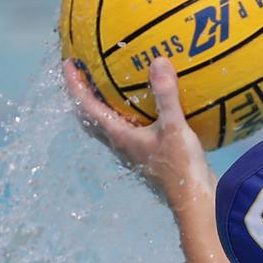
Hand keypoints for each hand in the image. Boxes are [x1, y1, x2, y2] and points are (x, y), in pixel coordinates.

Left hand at [63, 55, 212, 208]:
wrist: (193, 202)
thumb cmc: (181, 169)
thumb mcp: (175, 128)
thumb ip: (166, 95)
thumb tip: (159, 61)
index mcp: (119, 137)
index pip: (87, 108)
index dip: (75, 85)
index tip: (68, 63)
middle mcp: (120, 145)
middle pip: (90, 120)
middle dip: (82, 97)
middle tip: (81, 76)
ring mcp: (133, 153)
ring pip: (107, 127)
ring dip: (101, 108)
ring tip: (107, 88)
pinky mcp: (147, 157)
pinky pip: (129, 131)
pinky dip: (128, 115)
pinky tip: (145, 107)